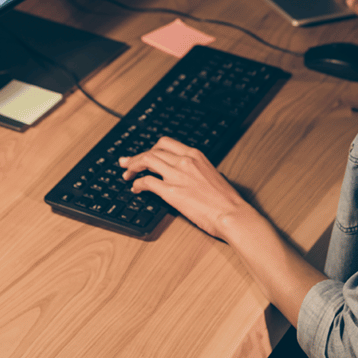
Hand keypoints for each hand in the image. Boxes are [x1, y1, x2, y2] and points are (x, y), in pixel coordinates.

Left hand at [120, 137, 248, 240]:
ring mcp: (177, 175)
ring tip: (127, 174)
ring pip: (146, 161)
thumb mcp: (211, 174)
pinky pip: (147, 182)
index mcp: (195, 155)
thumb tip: (185, 174)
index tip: (144, 154)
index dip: (151, 148)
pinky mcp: (171, 192)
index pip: (166, 143)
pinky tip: (136, 189)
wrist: (231, 213)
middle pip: (152, 151)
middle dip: (136, 157)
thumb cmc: (226, 199)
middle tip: (127, 163)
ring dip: (133, 167)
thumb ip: (195, 170)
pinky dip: (137, 184)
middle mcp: (185, 161)